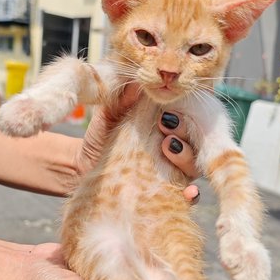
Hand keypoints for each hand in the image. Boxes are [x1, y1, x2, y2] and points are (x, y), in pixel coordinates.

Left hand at [75, 84, 199, 201]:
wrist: (83, 169)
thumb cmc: (100, 138)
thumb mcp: (109, 115)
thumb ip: (121, 100)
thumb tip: (136, 83)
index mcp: (165, 126)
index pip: (189, 115)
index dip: (188, 109)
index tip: (169, 106)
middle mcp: (175, 147)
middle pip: (195, 139)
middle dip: (185, 129)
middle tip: (165, 124)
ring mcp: (174, 171)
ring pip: (194, 164)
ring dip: (186, 155)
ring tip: (167, 146)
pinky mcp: (168, 192)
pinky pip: (190, 195)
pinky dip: (192, 194)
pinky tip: (189, 191)